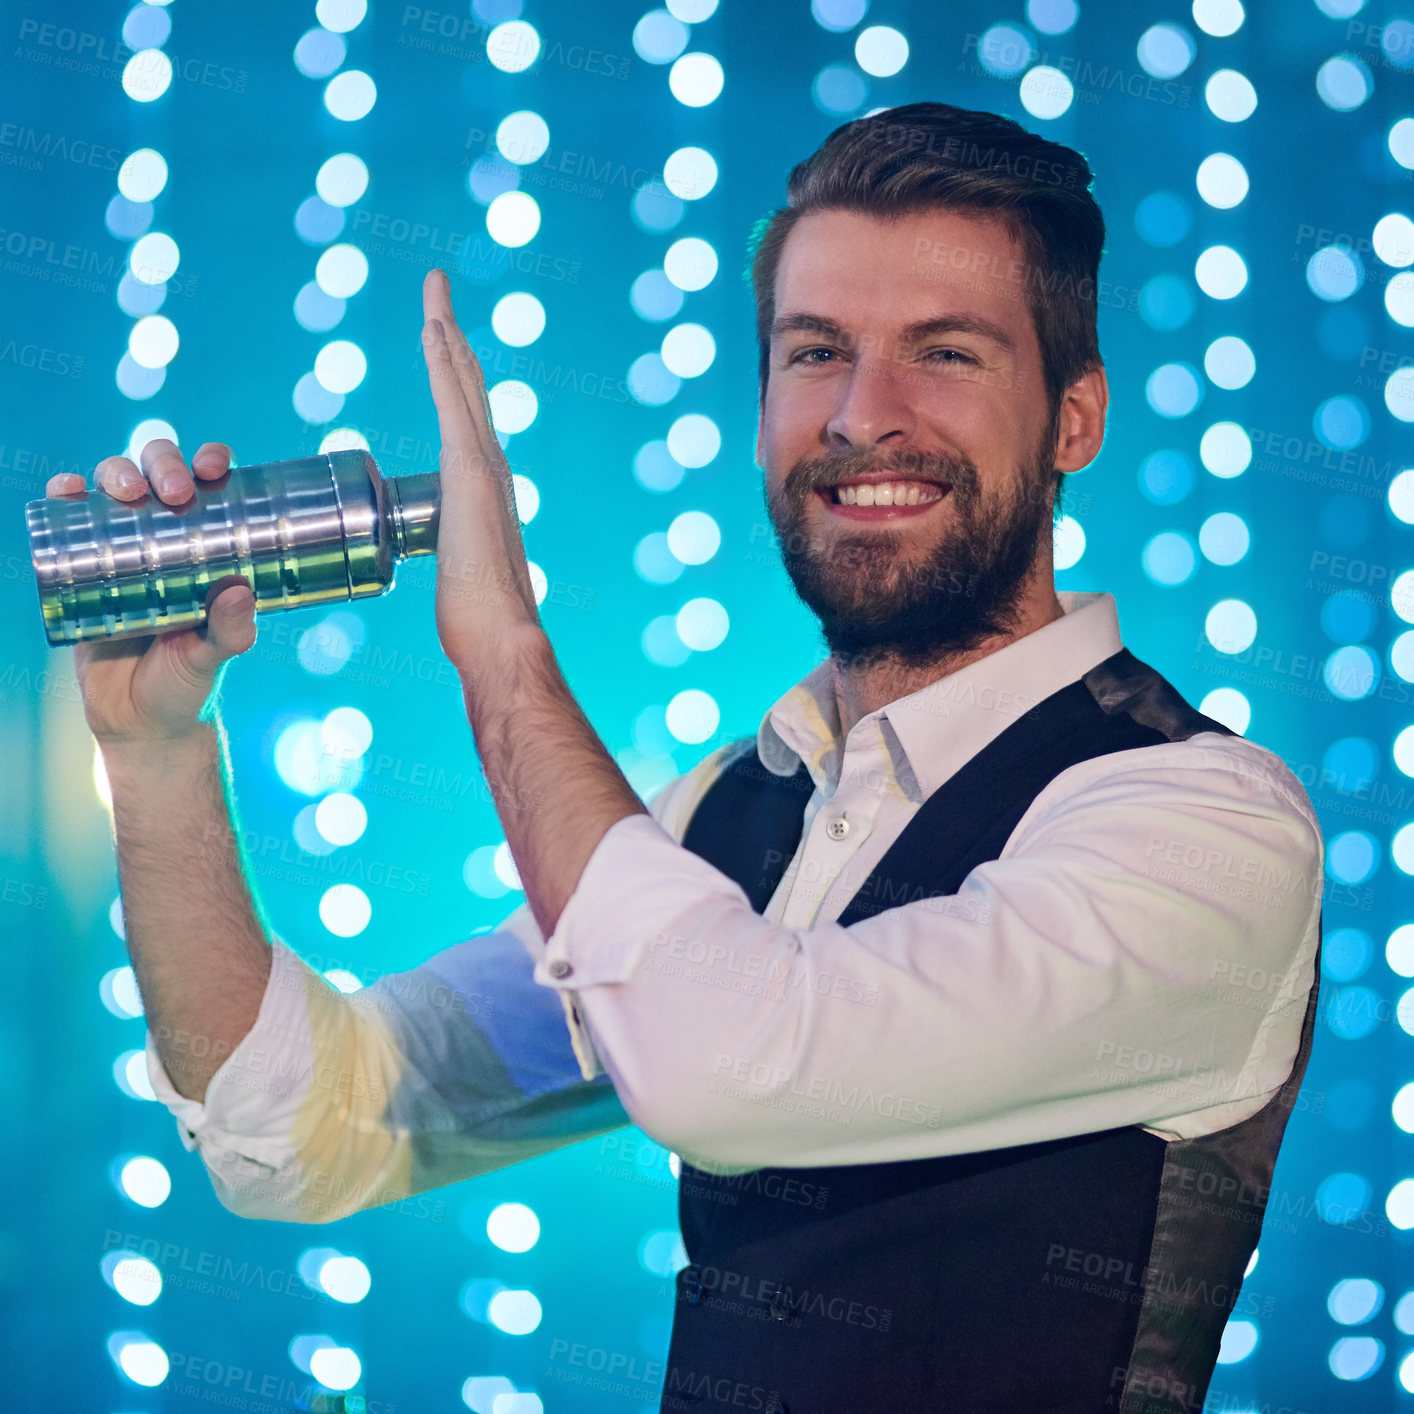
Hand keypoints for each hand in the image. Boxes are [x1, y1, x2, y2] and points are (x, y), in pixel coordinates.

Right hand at [44, 438, 257, 745]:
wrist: (137, 720)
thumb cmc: (186, 683)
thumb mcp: (213, 656)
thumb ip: (231, 631)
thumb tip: (240, 592)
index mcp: (209, 549)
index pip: (214, 489)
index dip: (213, 462)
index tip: (216, 468)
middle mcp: (167, 539)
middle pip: (161, 474)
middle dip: (164, 463)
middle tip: (175, 491)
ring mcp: (123, 550)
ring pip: (116, 488)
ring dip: (116, 471)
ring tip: (125, 490)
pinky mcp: (83, 568)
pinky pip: (70, 523)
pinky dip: (65, 496)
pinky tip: (66, 489)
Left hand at [420, 268, 539, 675]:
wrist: (502, 636)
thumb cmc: (480, 624)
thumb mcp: (464, 580)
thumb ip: (461, 564)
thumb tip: (459, 581)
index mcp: (486, 490)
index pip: (466, 422)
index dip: (453, 381)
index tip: (440, 348)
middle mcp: (492, 468)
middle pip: (468, 390)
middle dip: (451, 340)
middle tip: (438, 296)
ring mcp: (483, 466)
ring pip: (461, 384)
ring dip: (446, 335)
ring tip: (433, 294)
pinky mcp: (469, 471)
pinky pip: (450, 402)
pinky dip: (441, 360)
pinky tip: (432, 327)